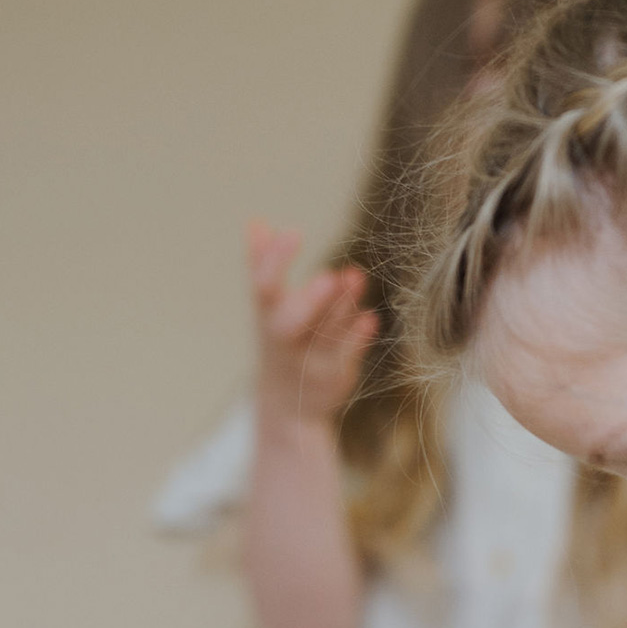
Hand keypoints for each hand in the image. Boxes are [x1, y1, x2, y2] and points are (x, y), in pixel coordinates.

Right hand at [247, 219, 379, 426]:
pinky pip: (347, 357)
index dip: (274, 261)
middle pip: (289, 324)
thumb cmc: (280, 342)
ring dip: (342, 308)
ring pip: (325, 337)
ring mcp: (310, 362)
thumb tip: (256, 222)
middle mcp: (285, 342)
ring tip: (356, 276)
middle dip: (308, 301)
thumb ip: (262, 266)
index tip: (294, 232)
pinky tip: (370, 317)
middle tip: (328, 275)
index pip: (264, 287)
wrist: (289, 405)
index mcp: (267, 318)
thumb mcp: (267, 308)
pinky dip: (358, 338)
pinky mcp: (335, 377)